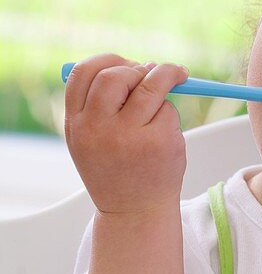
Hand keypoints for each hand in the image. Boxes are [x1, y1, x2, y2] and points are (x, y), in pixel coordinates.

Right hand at [64, 53, 189, 215]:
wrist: (134, 212)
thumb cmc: (116, 169)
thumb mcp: (92, 140)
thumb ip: (100, 105)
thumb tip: (139, 65)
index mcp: (77, 125)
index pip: (82, 74)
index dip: (107, 60)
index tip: (125, 63)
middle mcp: (98, 129)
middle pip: (115, 75)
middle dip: (136, 69)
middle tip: (149, 72)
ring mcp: (129, 136)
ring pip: (150, 87)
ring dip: (165, 78)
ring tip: (173, 82)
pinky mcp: (159, 142)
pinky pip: (169, 110)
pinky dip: (170, 115)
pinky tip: (165, 134)